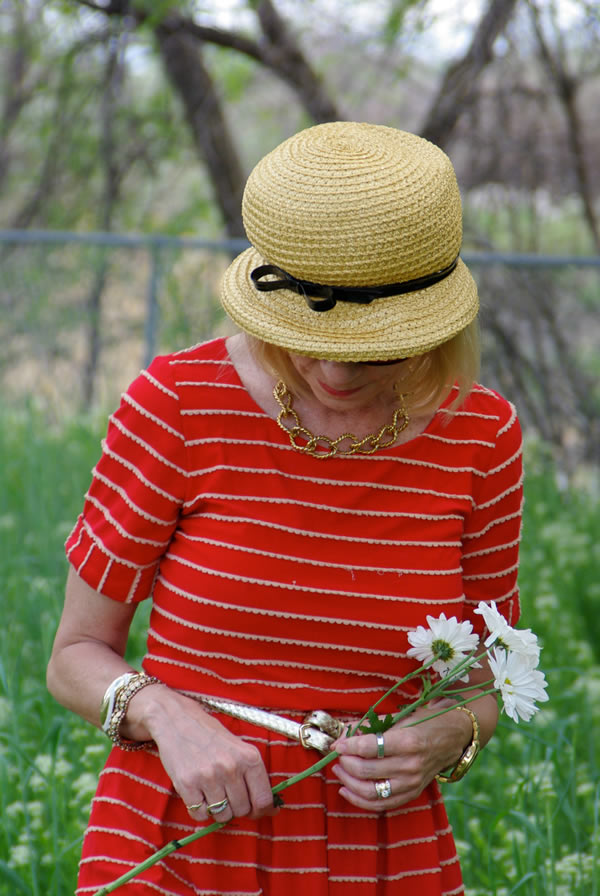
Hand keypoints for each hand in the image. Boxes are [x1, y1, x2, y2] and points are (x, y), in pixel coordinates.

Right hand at [127, 686, 277, 823]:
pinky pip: (200, 815)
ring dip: (219, 810)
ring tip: (213, 792)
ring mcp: (208, 777)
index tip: (259, 812)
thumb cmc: (208, 733)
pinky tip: (199, 794)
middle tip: (229, 795)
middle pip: (242, 810)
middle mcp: (230, 767)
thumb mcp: (238, 746)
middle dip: (237, 807)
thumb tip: (269, 806)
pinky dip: (200, 810)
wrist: (176, 719)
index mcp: (248, 757)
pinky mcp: (187, 785)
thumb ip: (252, 774)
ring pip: (222, 815)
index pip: (263, 798)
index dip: (263, 810)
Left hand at [331, 703, 470, 810]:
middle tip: (339, 756)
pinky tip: (346, 790)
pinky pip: (381, 804)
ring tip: (339, 771)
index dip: (349, 745)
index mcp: (408, 741)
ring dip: (349, 782)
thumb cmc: (424, 723)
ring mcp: (412, 783)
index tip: (339, 744)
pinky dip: (360, 801)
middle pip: (367, 770)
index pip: (369, 747)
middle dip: (346, 763)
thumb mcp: (399, 717)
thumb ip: (370, 726)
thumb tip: (342, 735)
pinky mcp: (412, 794)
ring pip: (371, 792)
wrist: (453, 737)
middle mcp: (410, 765)